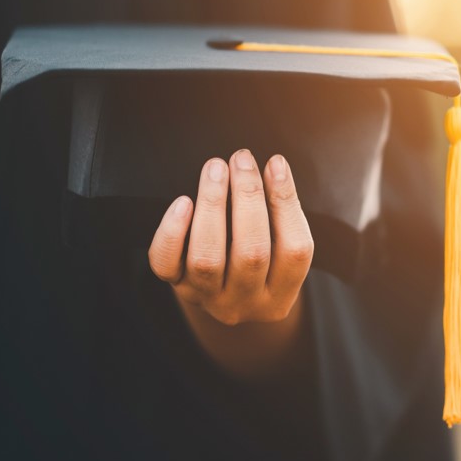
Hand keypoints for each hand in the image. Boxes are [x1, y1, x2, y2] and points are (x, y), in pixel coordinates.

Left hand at [148, 150, 313, 376]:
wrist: (223, 296)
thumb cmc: (258, 256)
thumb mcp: (279, 244)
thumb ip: (281, 210)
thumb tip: (276, 165)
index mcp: (280, 294)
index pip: (294, 251)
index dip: (286, 204)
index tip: (274, 162)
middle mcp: (246, 302)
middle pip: (251, 252)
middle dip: (247, 198)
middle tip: (242, 158)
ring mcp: (208, 298)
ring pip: (207, 258)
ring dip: (212, 206)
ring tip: (215, 168)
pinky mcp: (177, 286)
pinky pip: (166, 263)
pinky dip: (173, 232)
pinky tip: (183, 202)